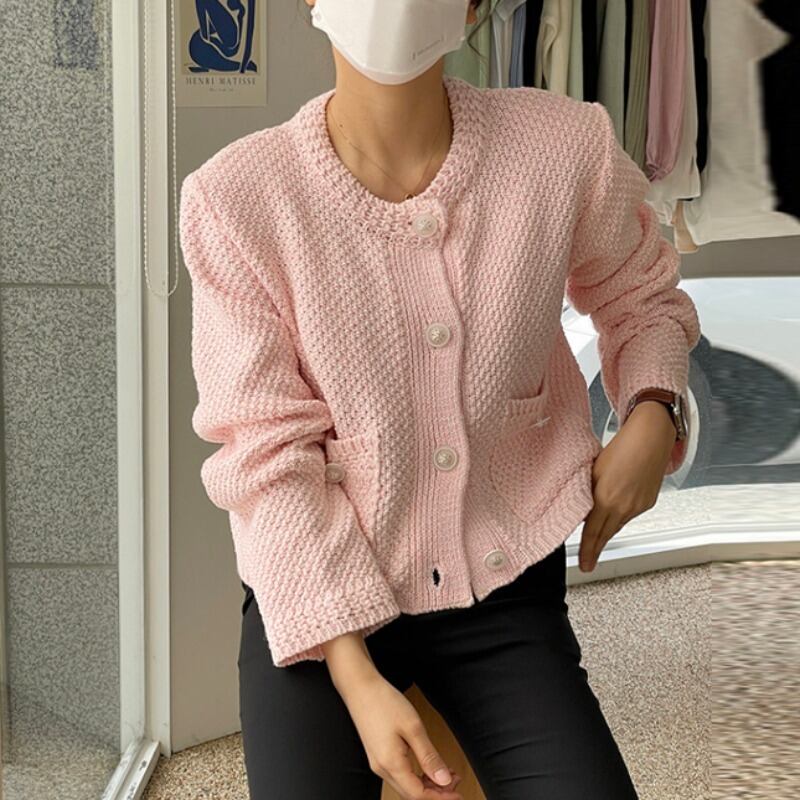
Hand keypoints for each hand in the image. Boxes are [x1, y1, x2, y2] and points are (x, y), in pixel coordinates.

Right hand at [338, 669, 463, 799]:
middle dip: (436, 792)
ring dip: (427, 784)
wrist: (360, 687)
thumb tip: (443, 780)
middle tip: (456, 782)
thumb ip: (429, 756)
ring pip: (406, 786)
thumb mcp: (413, 727)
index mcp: (391, 764)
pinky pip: (400, 775)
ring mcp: (378, 763)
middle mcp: (382, 769)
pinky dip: (417, 775)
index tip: (458, 792)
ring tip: (445, 773)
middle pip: (412, 794)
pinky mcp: (378, 756)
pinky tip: (427, 766)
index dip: (440, 797)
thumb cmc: (383, 702)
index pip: (419, 795)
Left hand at [578, 400, 676, 571]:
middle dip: (596, 550)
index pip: (592, 532)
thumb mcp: (593, 470)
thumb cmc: (621, 448)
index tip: (584, 565)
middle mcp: (623, 507)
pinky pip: (629, 516)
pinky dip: (619, 517)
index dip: (587, 551)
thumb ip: (585, 492)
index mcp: (605, 499)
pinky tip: (613, 512)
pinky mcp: (647, 503)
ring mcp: (637, 506)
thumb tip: (580, 507)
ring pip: (617, 525)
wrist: (650, 437)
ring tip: (596, 539)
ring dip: (607, 531)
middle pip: (606, 535)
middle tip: (588, 564)